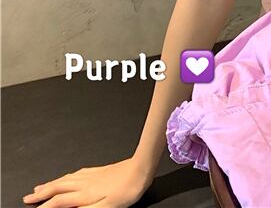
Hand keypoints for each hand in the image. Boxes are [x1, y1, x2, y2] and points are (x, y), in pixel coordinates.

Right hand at [22, 157, 151, 207]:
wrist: (141, 167)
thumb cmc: (128, 189)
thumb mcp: (107, 207)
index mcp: (86, 193)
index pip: (60, 201)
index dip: (46, 206)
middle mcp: (86, 182)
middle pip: (59, 187)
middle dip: (43, 192)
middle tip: (29, 196)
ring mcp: (93, 174)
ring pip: (67, 179)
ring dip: (52, 183)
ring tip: (41, 186)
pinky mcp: (100, 170)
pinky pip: (77, 173)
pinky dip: (67, 176)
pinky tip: (69, 176)